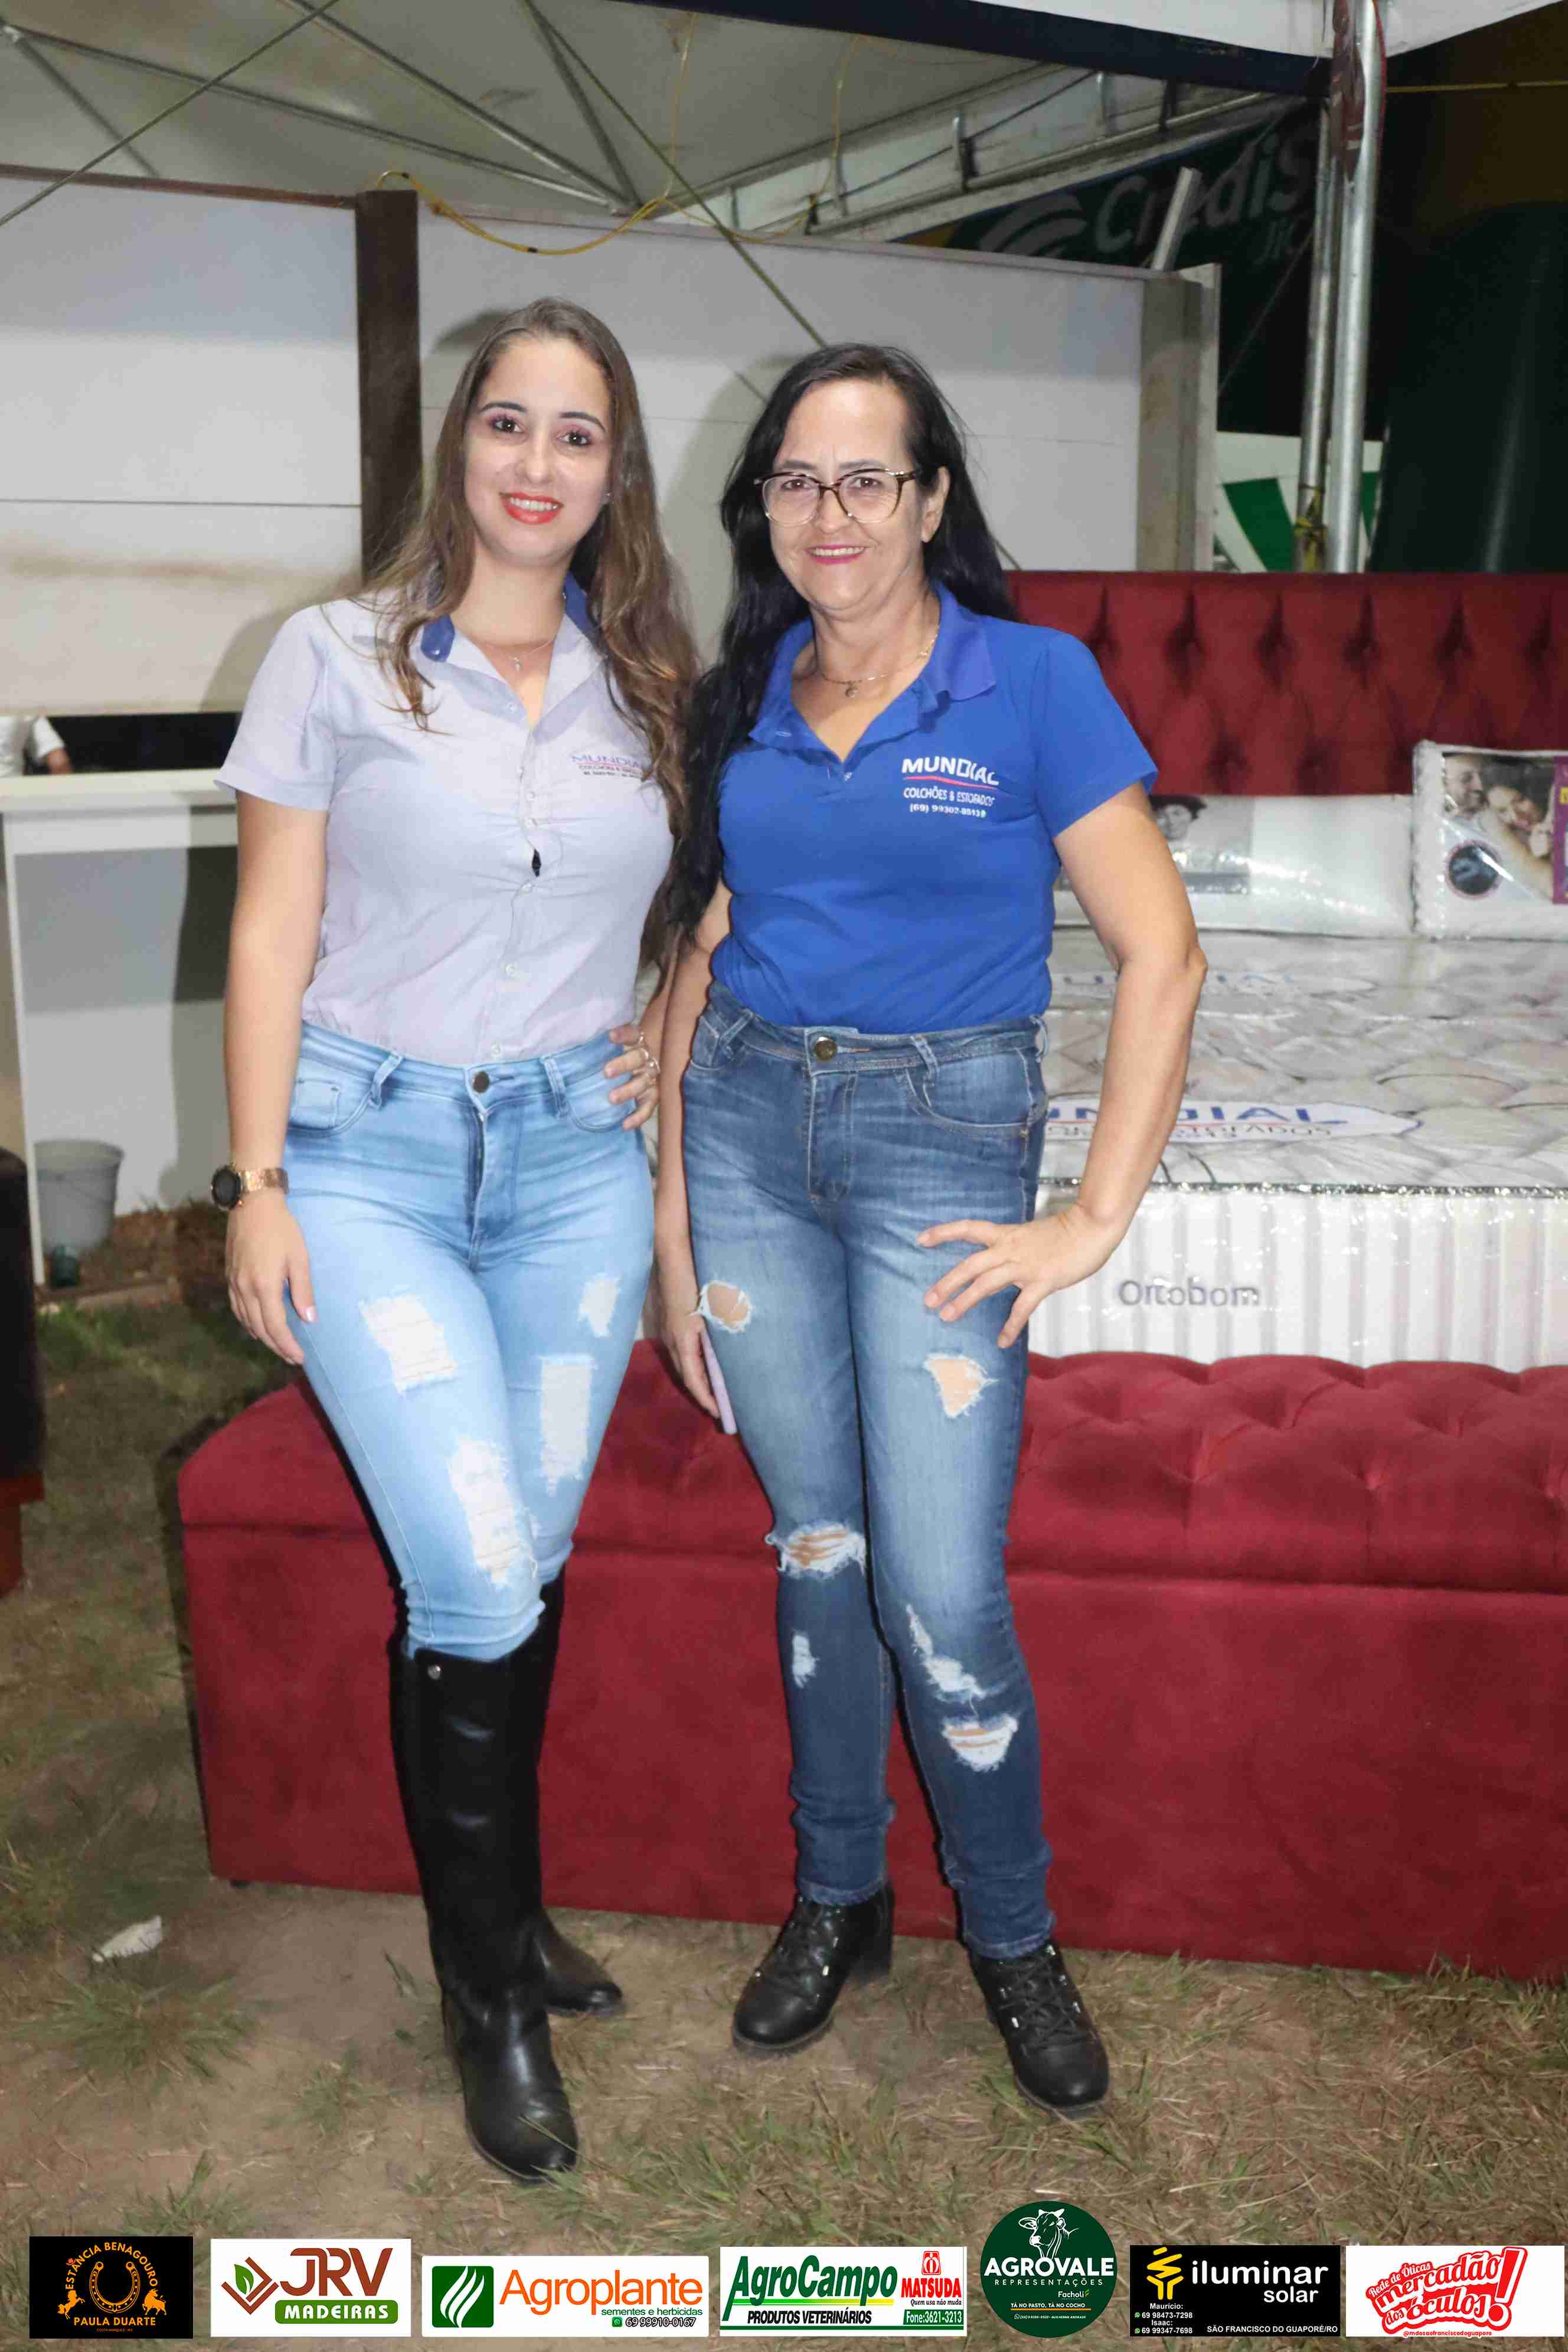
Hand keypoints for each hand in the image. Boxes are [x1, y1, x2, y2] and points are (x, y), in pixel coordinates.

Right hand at [226, 1190, 315, 1363]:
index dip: (287, 1346)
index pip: (275, 1327)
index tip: (300, 1357)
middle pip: (259, 1329)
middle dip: (276, 1346)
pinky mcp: (229, 1276)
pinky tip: (257, 1325)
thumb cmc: (281, 1229)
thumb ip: (303, 1290)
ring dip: (262, 1337)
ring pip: (245, 1321)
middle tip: (292, 1357)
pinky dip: (248, 1323)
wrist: (251, 1204)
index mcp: (264, 1286)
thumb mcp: (299, 1258)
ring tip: (278, 1345)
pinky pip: (237, 1309)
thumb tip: (309, 1319)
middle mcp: (245, 1289)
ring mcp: (234, 1283)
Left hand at [606, 1021, 659, 1129]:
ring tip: (611, 1098)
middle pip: (638, 1058)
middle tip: (606, 1072)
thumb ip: (600, 1045)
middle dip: (623, 1065)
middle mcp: (647, 1059)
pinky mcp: (653, 1096)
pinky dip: (637, 1117)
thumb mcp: (613, 1046)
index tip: (610, 1036)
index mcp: (638, 1042)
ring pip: (643, 1082)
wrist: (644, 1064)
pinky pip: (648, 1108)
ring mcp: (651, 1078)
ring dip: (628, 1091)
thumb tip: (569, 1042)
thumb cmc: (620, 1054)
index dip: (623, 1034)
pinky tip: (625, 1124)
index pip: (633, 1034)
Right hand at [653, 1241, 718, 1418]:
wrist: (669, 1251)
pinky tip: (702, 1358)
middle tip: (720, 1405)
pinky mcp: (666, 1318)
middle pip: (686, 1374)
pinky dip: (691, 1360)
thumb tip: (731, 1360)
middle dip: (702, 1392)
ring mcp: (666, 1328)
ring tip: (714, 1387)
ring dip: (697, 1376)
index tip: (719, 1413)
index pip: (694, 1380)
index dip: (706, 1399)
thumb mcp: (716, 1306)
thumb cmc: (696, 1276)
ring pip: (682, 1361)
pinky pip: (679, 1347)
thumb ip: (721, 1334)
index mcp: (683, 1338)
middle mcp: (671, 1337)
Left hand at [917, 1200, 1120, 1348]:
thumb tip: (999, 1264)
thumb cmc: (1065, 1231)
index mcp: (1005, 1234)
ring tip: (947, 1316)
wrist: (1091, 1226)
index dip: (943, 1233)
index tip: (920, 1239)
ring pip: (986, 1283)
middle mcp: (1009, 1249)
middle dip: (946, 1282)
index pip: (967, 1229)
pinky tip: (1001, 1341)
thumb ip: (1013, 1248)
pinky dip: (1010, 1326)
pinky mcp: (1042, 1281)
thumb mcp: (1030, 1235)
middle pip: (969, 1264)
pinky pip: (1022, 1307)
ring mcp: (1024, 1266)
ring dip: (964, 1300)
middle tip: (927, 1300)